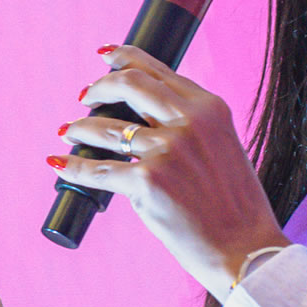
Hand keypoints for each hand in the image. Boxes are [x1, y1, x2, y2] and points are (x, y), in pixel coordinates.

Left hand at [53, 47, 288, 300]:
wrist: (246, 249)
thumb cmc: (234, 206)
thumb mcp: (223, 147)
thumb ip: (193, 126)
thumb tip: (147, 117)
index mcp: (210, 108)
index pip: (157, 69)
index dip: (123, 57)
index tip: (105, 58)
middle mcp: (189, 122)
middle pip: (129, 84)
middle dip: (98, 87)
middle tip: (85, 97)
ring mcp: (168, 151)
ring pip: (106, 128)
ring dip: (80, 127)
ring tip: (69, 132)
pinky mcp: (148, 182)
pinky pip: (98, 170)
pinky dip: (73, 166)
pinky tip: (60, 163)